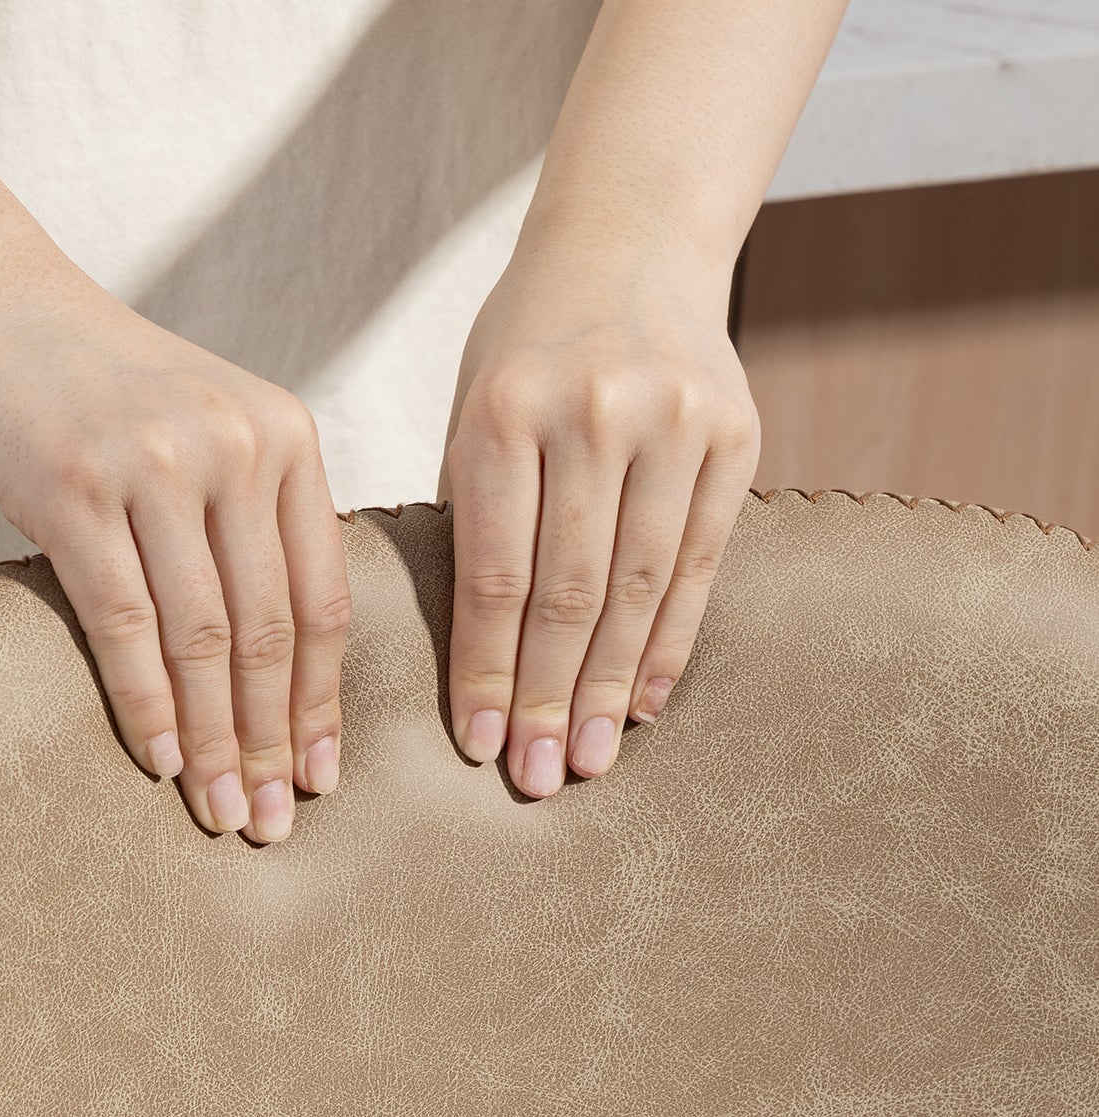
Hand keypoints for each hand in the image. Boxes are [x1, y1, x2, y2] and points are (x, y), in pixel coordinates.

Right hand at [0, 264, 350, 842]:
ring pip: (205, 637)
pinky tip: (160, 760)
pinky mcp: (75, 488)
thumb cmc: (106, 395)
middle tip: (275, 821)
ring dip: (216, 740)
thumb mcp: (211, 434)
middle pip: (270, 630)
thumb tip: (282, 670)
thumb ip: (256, 524)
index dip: (322, 700)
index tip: (322, 776)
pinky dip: (147, 702)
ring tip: (222, 813)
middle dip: (275, 741)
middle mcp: (236, 448)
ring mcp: (155, 465)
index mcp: (287, 440)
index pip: (321, 599)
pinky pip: (126, 622)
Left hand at [437, 218, 759, 797]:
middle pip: (569, 594)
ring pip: (639, 589)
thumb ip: (476, 516)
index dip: (488, 671)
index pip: (495, 574)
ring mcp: (674, 422)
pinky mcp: (736, 435)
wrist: (631, 245)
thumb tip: (480, 656)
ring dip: (613, 688)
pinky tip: (649, 703)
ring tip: (592, 760)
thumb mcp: (473, 407)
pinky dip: (672, 641)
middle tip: (537, 778)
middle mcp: (593, 414)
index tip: (480, 747)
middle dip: (550, 697)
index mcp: (504, 411)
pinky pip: (702, 563)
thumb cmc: (529, 346)